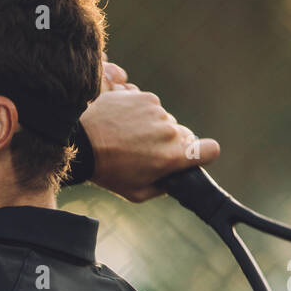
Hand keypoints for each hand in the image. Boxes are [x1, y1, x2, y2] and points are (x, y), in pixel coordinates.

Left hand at [80, 61, 219, 202]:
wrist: (80, 143)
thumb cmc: (108, 172)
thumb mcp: (137, 193)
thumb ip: (163, 187)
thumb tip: (175, 178)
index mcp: (172, 157)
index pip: (210, 150)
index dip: (203, 153)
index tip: (191, 156)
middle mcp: (169, 131)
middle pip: (183, 135)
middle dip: (169, 144)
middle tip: (144, 152)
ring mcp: (156, 111)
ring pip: (164, 120)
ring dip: (152, 127)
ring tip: (128, 137)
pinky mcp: (142, 97)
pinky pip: (150, 106)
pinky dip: (140, 113)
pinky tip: (123, 124)